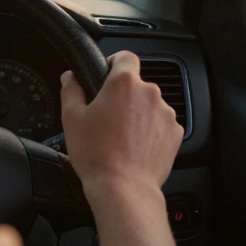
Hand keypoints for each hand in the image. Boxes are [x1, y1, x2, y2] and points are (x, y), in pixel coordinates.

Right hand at [59, 50, 182, 202]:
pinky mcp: (175, 133)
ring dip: (138, 114)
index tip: (108, 73)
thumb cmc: (97, 155)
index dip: (115, 63)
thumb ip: (71, 91)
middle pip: (136, 85)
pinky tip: (135, 146)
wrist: (123, 189)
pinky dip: (151, 131)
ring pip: (149, 105)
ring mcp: (166, 113)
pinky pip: (161, 124)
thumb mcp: (72, 119)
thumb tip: (70, 77)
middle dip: (123, 96)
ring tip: (121, 136)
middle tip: (107, 116)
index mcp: (124, 83)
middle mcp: (149, 93)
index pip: (126, 56)